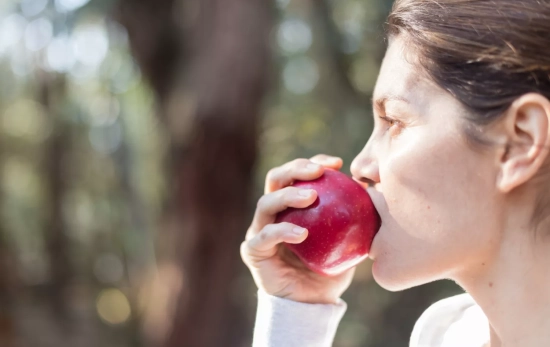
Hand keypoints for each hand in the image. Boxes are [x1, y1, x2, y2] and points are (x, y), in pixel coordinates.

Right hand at [240, 154, 354, 304]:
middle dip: (295, 169)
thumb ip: (355, 216)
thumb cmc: (330, 269)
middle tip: (319, 172)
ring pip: (266, 203)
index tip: (337, 164)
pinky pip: (264, 236)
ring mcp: (259, 231)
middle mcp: (273, 213)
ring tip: (311, 198)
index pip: (297, 175)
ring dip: (288, 196)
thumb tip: (371, 188)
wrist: (314, 304)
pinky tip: (301, 233)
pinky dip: (282, 231)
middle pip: (275, 179)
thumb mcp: (348, 240)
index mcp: (291, 205)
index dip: (313, 163)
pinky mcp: (253, 251)